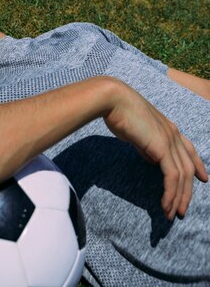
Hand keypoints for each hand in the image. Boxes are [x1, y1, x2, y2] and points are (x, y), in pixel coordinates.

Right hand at [103, 82, 207, 220]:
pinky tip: (165, 205)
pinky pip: (172, 177)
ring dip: (178, 198)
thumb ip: (147, 146)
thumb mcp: (138, 132)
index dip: (198, 165)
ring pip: (182, 176)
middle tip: (182, 210)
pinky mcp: (162, 148)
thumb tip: (152, 159)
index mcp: (169, 128)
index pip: (190, 150)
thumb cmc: (120, 113)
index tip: (203, 178)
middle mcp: (174, 134)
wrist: (114, 100)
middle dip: (187, 192)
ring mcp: (169, 141)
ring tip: (172, 214)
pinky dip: (170, 193)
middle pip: (188, 169)